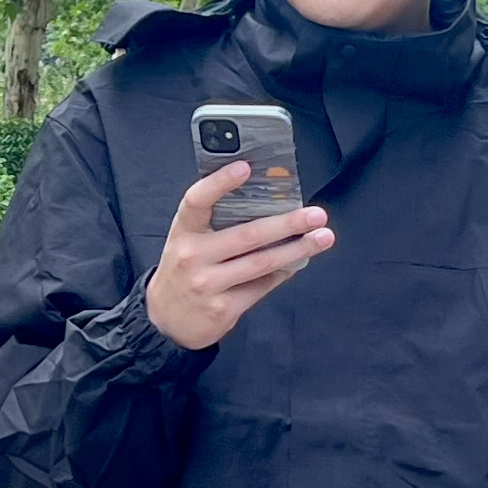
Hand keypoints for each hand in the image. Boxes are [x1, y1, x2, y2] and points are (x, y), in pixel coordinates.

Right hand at [145, 163, 334, 350]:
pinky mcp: (223, 308)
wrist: (165, 320)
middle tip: (315, 215)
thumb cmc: (184, 271)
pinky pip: (262, 287)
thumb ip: (215, 223)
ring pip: (262, 263)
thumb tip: (266, 202)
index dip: (220, 182)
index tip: (245, 168)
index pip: (197, 200)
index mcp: (184, 231)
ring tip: (322, 238)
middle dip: (287, 223)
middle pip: (247, 235)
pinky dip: (283, 273)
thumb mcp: (188, 241)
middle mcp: (193, 256)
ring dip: (297, 249)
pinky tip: (299, 262)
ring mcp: (208, 284)